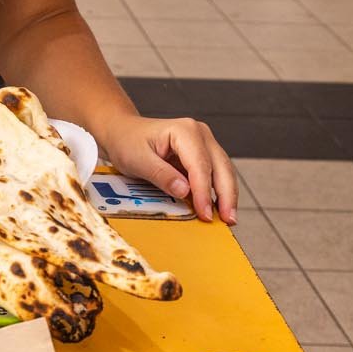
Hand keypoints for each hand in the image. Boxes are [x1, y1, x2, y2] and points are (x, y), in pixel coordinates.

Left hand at [103, 116, 238, 223]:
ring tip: (228, 219)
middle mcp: (200, 134)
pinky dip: (219, 193)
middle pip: (221, 167)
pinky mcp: (203, 156)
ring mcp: (204, 144)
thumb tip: (184, 191)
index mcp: (185, 131)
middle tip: (228, 220)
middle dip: (227, 196)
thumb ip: (161, 175)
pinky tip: (219, 210)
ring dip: (228, 196)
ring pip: (224, 171)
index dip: (204, 192)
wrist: (124, 133)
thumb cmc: (128, 142)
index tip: (205, 213)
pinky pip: (216, 175)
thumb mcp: (138, 160)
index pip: (200, 165)